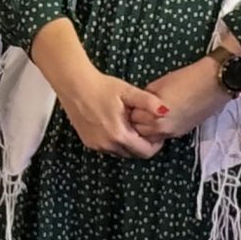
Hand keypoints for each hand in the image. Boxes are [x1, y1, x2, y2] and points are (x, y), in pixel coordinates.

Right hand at [25, 22, 163, 157]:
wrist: (74, 85)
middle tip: (144, 128)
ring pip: (120, 152)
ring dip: (128, 143)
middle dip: (142, 144)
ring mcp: (96, 145)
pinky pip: (108, 148)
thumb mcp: (128, 92)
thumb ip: (148, 102)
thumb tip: (166, 111)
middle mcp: (107, 145)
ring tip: (130, 124)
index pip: (145, 152)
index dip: (155, 145)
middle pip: (133, 154)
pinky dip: (115, 141)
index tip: (156, 133)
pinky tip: (116, 125)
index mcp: (119, 135)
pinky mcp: (88, 142)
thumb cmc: (102, 87)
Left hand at [124, 58, 232, 142]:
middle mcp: (163, 129)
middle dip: (138, 120)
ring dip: (147, 126)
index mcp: (155, 116)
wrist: (214, 83)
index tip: (133, 102)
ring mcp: (174, 133)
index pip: (133, 117)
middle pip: (139, 130)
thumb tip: (138, 104)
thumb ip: (144, 98)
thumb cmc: (186, 79)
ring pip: (150, 136)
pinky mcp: (182, 133)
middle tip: (140, 108)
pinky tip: (162, 117)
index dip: (132, 108)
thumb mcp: (158, 85)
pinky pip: (163, 135)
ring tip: (150, 113)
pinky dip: (159, 129)